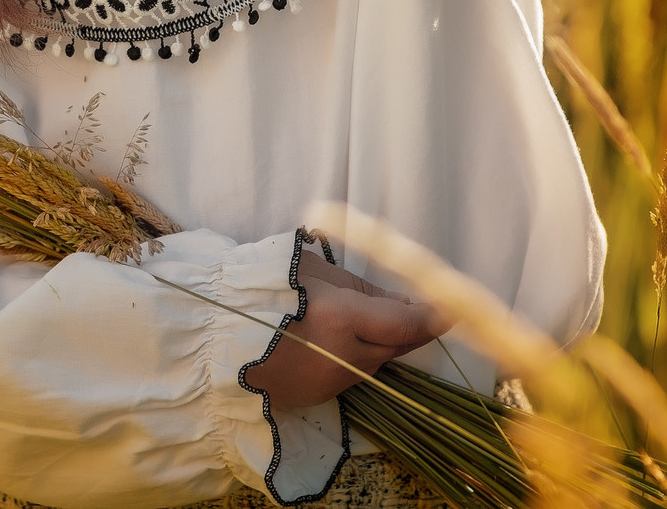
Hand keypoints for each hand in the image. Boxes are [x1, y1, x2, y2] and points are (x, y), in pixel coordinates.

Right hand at [241, 255, 447, 409]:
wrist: (213, 334)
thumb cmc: (260, 287)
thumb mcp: (311, 270)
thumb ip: (361, 288)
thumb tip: (403, 302)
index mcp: (341, 318)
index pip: (405, 323)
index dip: (433, 317)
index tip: (453, 309)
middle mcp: (343, 357)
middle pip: (397, 345)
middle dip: (413, 328)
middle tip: (424, 309)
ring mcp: (330, 381)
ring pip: (377, 362)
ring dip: (386, 343)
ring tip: (381, 319)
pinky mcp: (318, 396)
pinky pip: (353, 374)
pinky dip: (361, 357)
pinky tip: (349, 339)